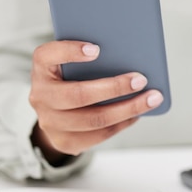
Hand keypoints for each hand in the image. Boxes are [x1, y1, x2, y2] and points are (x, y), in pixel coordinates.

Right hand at [28, 40, 163, 163]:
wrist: (55, 111)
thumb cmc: (72, 77)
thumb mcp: (74, 62)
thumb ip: (91, 55)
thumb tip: (130, 52)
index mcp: (42, 68)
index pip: (47, 55)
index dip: (70, 51)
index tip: (97, 49)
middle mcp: (40, 95)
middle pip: (78, 95)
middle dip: (114, 88)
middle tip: (141, 79)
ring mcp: (50, 122)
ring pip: (94, 119)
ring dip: (128, 109)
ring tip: (152, 99)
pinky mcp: (64, 142)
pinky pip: (99, 135)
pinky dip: (123, 123)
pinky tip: (138, 113)